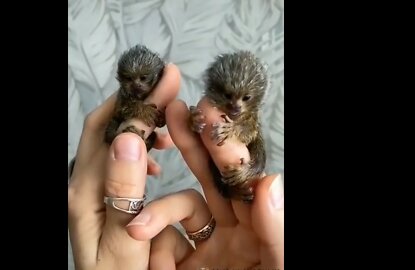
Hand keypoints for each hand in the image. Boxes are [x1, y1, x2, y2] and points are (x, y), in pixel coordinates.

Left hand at [68, 64, 179, 269]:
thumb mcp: (124, 243)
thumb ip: (124, 192)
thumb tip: (128, 137)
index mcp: (85, 192)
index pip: (107, 131)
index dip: (135, 101)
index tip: (163, 80)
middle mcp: (83, 185)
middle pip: (106, 128)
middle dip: (137, 103)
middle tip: (169, 85)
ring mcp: (92, 191)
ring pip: (112, 142)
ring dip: (139, 125)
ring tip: (167, 124)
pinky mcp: (103, 198)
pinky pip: (120, 162)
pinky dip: (139, 150)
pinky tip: (156, 160)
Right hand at [125, 100, 283, 268]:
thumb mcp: (277, 267)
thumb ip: (276, 230)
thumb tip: (270, 181)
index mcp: (259, 227)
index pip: (241, 181)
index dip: (225, 149)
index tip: (210, 115)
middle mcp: (234, 231)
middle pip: (211, 181)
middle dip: (194, 146)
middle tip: (178, 111)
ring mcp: (207, 246)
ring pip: (183, 207)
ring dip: (160, 211)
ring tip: (137, 228)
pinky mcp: (181, 264)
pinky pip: (164, 241)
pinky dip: (152, 241)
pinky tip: (140, 249)